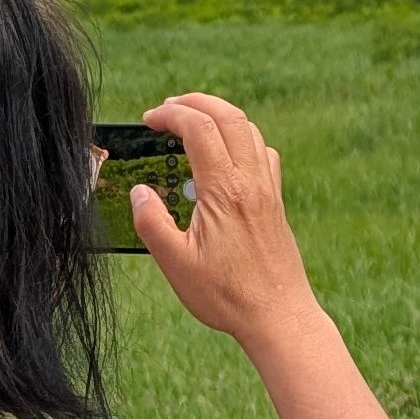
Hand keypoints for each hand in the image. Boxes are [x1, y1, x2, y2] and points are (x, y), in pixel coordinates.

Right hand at [126, 92, 323, 352]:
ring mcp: (268, 190)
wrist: (279, 317)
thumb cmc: (226, 295)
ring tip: (193, 122)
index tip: (148, 121)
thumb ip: (151, 222)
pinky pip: (263, 153)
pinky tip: (227, 155)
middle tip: (168, 107)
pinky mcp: (276, 203)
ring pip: (250, 130)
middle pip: (229, 115)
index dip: (170, 114)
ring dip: (220, 115)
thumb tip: (140, 191)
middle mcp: (251, 182)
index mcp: (224, 191)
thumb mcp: (175, 264)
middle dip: (196, 101)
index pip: (199, 128)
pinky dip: (242, 139)